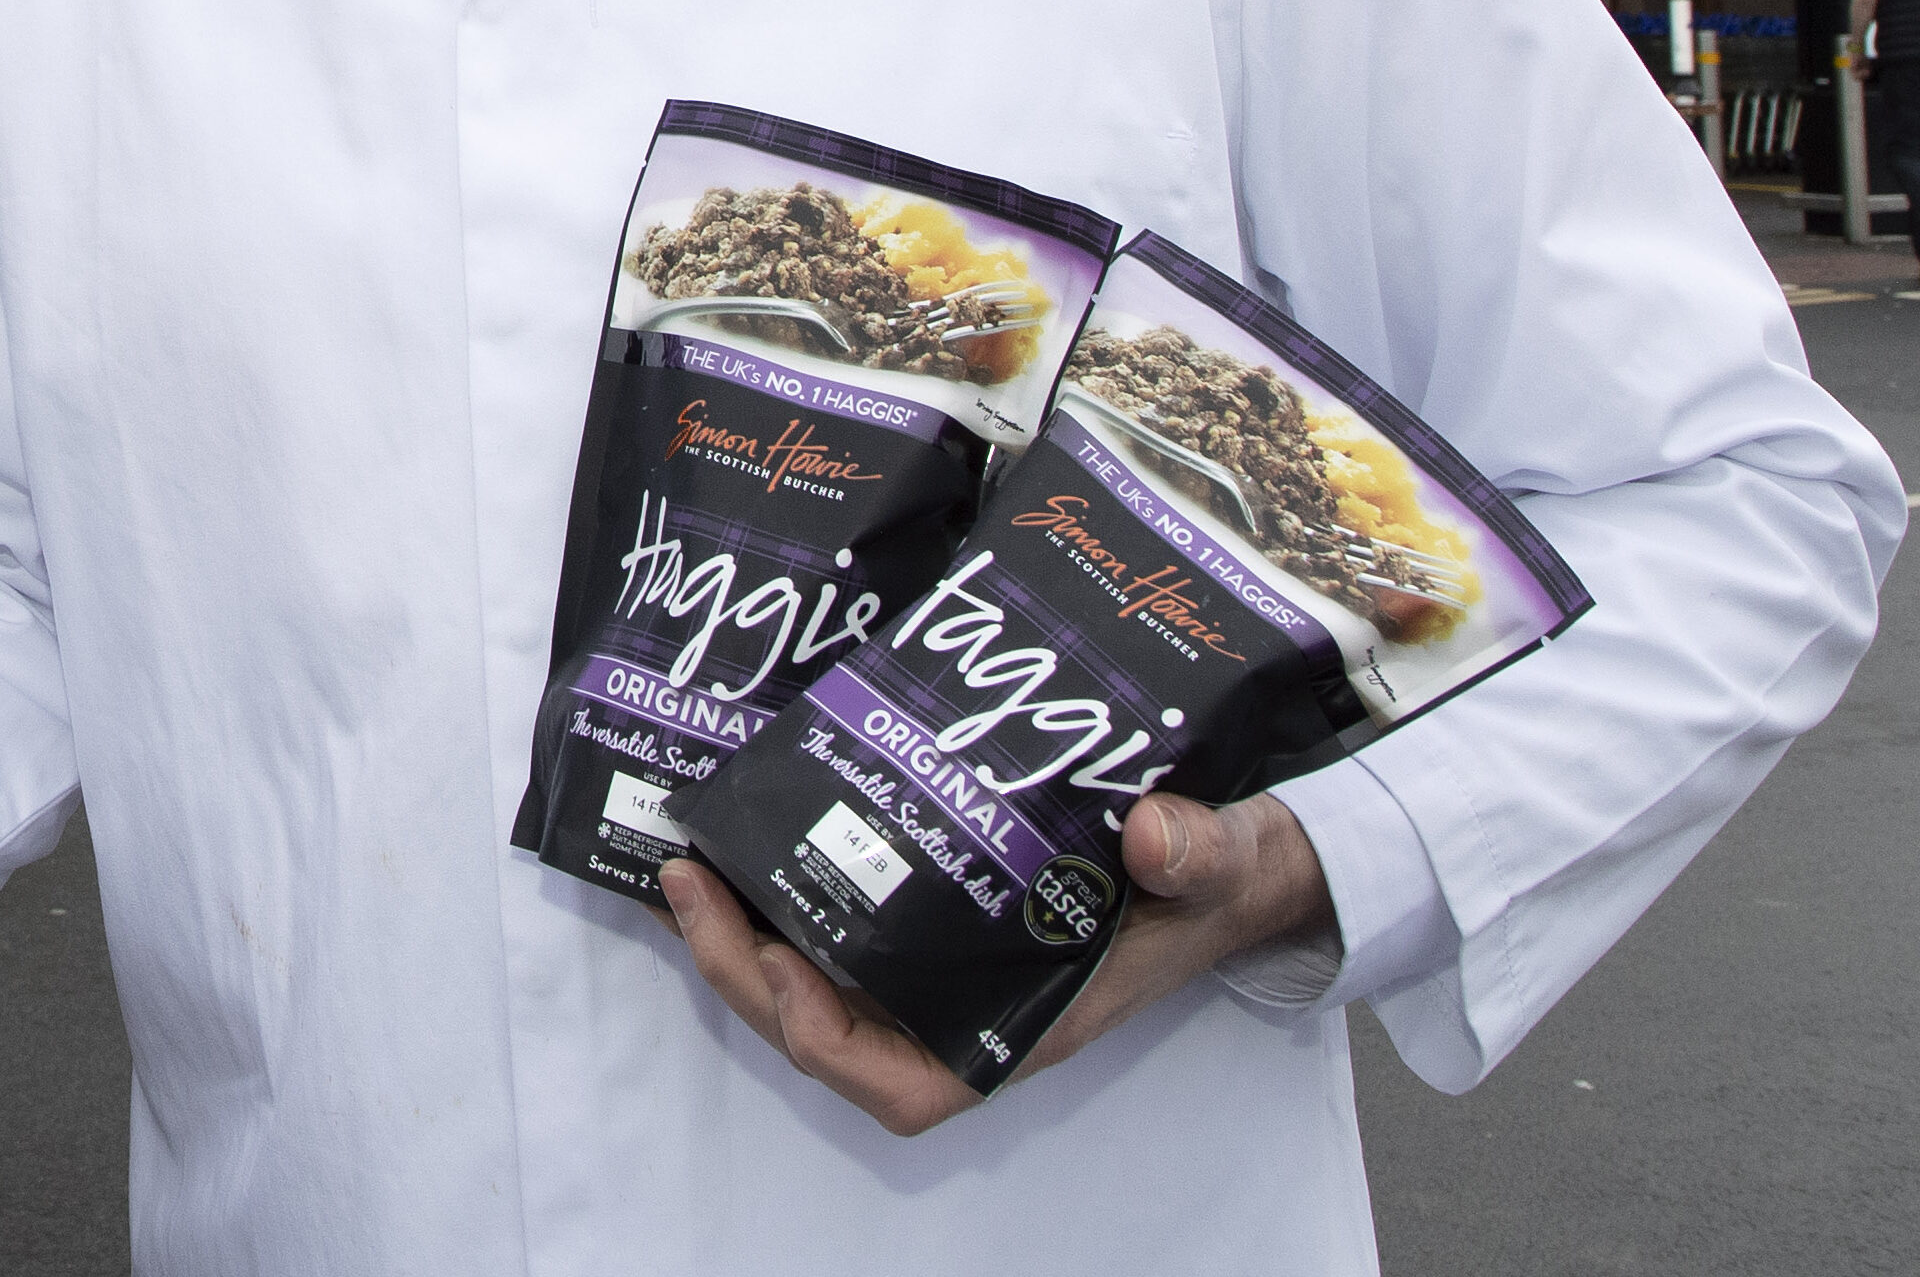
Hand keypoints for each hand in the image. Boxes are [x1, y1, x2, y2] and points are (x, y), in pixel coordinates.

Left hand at [658, 790, 1329, 1136]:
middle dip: (746, 973)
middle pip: (829, 1034)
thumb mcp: (1222, 863)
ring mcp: (944, 972)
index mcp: (1021, 1026)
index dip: (826, 1038)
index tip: (782, 960)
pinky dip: (786, 905)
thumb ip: (1199, 852)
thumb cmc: (1219, 879)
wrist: (1231, 857)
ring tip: (692, 867)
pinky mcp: (934, 923)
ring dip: (746, 940)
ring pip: (818, 989)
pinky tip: (751, 845)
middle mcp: (968, 1011)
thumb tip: (1154, 833)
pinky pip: (839, 940)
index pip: (903, 1086)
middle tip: (688, 884)